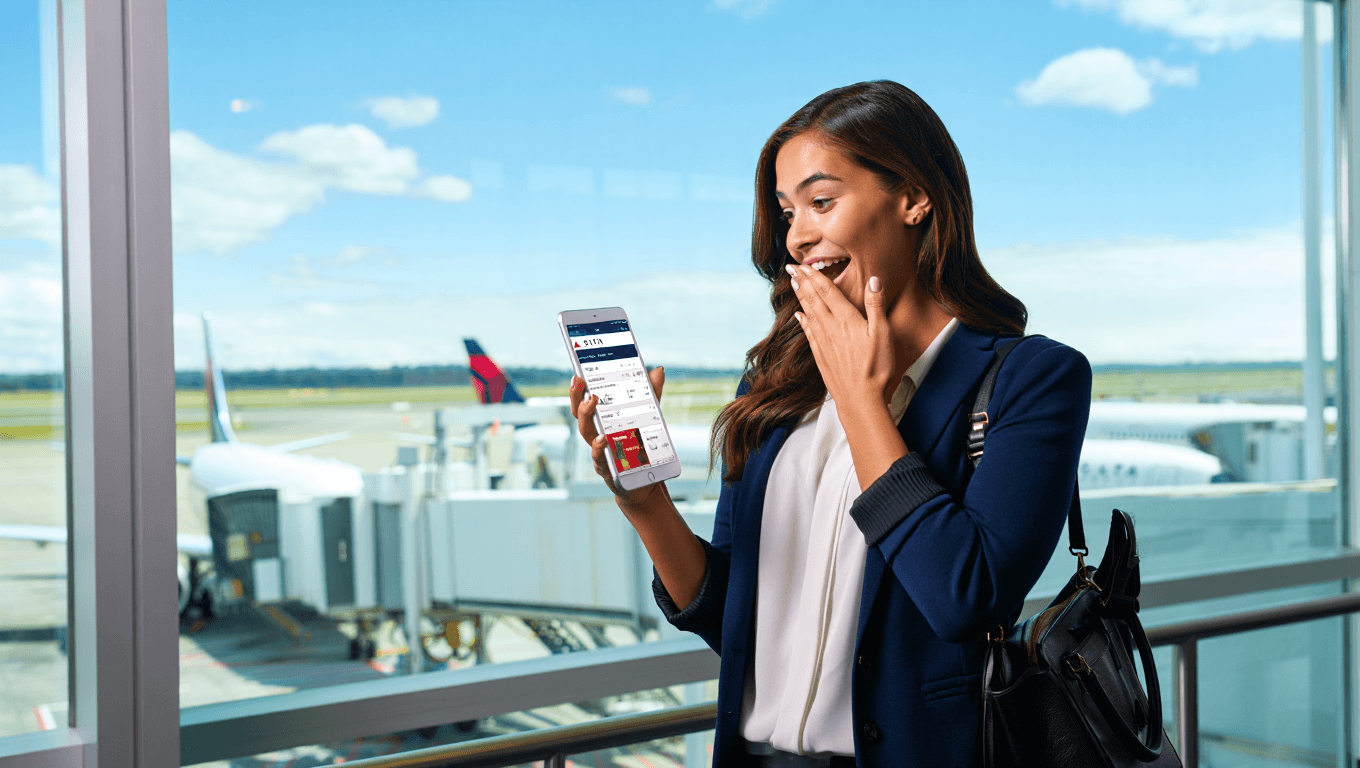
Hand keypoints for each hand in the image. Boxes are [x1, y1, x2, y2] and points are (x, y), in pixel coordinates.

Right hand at [569, 367, 669, 511]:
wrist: (646, 480)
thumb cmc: (640, 446)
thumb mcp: (648, 416)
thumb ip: (651, 394)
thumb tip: (658, 370)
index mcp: (603, 422)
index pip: (585, 404)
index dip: (578, 390)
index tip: (577, 374)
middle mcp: (597, 435)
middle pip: (580, 415)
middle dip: (577, 397)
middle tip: (580, 381)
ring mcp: (600, 452)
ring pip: (586, 433)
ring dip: (587, 416)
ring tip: (592, 401)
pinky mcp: (608, 468)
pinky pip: (599, 458)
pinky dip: (599, 448)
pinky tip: (603, 439)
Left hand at [788, 263, 896, 411]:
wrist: (860, 399)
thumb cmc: (876, 368)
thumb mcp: (883, 334)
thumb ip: (875, 305)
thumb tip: (873, 279)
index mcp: (846, 319)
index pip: (827, 290)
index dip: (813, 275)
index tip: (802, 264)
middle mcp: (830, 327)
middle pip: (813, 299)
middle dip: (802, 282)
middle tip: (791, 268)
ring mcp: (823, 342)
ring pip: (808, 313)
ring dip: (800, 297)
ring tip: (793, 284)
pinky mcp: (821, 355)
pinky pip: (809, 332)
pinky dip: (802, 320)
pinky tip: (799, 316)